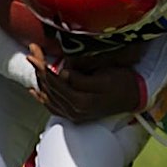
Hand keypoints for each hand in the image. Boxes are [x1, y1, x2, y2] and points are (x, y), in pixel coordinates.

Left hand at [31, 49, 146, 121]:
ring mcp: (74, 115)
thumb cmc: (122, 83)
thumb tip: (62, 73)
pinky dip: (42, 98)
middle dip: (38, 68)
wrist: (134, 97)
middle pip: (49, 88)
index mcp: (80, 101)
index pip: (54, 81)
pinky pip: (53, 107)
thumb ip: (80, 78)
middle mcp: (74, 111)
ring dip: (39, 79)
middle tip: (32, 51)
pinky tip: (35, 90)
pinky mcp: (75, 115)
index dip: (42, 65)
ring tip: (34, 62)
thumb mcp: (104, 77)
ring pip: (48, 96)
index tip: (34, 52)